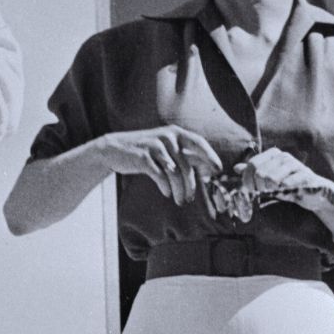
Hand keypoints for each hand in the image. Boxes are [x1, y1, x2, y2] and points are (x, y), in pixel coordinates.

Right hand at [94, 125, 221, 204]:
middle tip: (189, 199)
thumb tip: (207, 169)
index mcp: (175, 132)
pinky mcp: (142, 156)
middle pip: (186, 164)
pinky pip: (160, 175)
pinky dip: (165, 187)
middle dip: (190, 184)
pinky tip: (166, 193)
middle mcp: (167, 136)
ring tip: (179, 200)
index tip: (218, 170)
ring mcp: (154, 145)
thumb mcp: (166, 149)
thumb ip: (185, 156)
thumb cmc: (146, 152)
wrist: (115, 149)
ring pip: (174, 172)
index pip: (198, 142)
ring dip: (178, 190)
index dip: (210, 156)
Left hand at [235, 147, 333, 210]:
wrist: (314, 193)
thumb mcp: (269, 179)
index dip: (248, 180)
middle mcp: (283, 156)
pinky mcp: (305, 175)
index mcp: (273, 154)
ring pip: (271, 178)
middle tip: (265, 192)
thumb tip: (236, 168)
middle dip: (259, 186)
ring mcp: (295, 164)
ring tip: (277, 191)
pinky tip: (287, 191)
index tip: (251, 190)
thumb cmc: (289, 185)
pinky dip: (284, 191)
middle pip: (260, 172)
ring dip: (271, 190)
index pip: (252, 165)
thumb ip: (253, 173)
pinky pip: (287, 184)